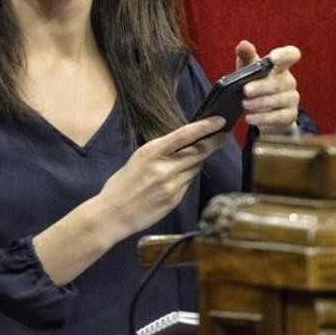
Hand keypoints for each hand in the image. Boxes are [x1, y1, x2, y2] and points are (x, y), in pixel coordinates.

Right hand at [100, 117, 228, 237]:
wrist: (113, 214)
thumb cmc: (121, 184)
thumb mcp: (138, 159)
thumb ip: (161, 152)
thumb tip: (184, 145)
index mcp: (151, 152)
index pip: (185, 135)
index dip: (205, 127)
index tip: (219, 121)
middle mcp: (164, 168)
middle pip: (199, 152)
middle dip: (213, 142)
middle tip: (223, 136)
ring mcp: (171, 185)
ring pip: (195, 167)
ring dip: (199, 160)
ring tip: (198, 155)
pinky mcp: (175, 199)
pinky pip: (188, 183)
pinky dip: (188, 176)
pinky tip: (180, 176)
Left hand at [236, 40, 301, 134]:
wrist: (262, 113)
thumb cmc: (255, 84)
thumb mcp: (247, 70)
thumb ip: (246, 57)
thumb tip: (243, 44)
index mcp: (280, 67)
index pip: (291, 55)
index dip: (284, 55)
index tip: (273, 57)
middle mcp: (289, 81)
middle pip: (278, 82)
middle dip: (261, 86)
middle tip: (246, 90)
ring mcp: (291, 99)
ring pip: (278, 100)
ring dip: (259, 102)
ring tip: (244, 104)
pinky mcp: (290, 115)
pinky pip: (278, 117)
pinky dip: (262, 118)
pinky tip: (250, 118)